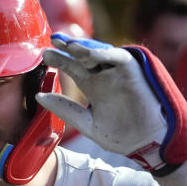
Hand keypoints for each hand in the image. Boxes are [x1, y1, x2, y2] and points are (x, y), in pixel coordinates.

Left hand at [39, 36, 168, 161]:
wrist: (147, 144)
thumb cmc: (121, 136)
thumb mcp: (87, 123)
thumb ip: (65, 109)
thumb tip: (39, 96)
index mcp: (93, 86)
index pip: (72, 67)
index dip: (59, 60)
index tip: (43, 57)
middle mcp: (104, 76)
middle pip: (83, 55)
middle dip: (68, 47)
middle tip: (52, 40)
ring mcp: (118, 73)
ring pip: (99, 52)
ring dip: (84, 47)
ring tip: (68, 45)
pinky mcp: (133, 72)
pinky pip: (118, 57)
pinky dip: (104, 53)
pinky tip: (89, 55)